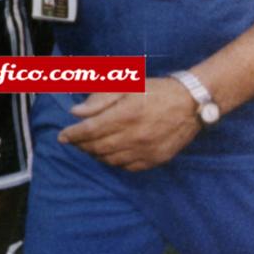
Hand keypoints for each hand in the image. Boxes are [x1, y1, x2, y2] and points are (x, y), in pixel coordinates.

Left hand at [58, 78, 201, 170]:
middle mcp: (135, 136)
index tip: (62, 137)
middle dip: (81, 145)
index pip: (90, 130)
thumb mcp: (126, 86)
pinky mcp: (156, 159)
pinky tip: (108, 154)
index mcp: (126, 114)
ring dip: (95, 154)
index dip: (73, 135)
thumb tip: (76, 112)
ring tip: (88, 147)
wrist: (191, 104)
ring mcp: (146, 150)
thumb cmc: (155, 91)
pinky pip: (128, 167)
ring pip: (111, 159)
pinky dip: (114, 162)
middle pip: (98, 147)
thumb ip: (99, 99)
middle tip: (74, 141)